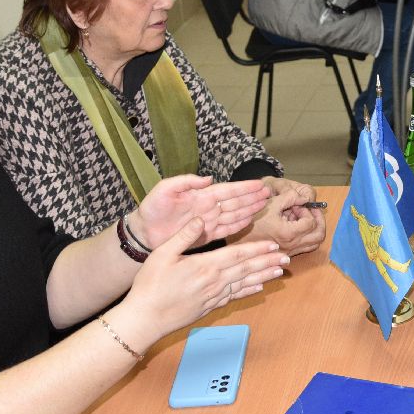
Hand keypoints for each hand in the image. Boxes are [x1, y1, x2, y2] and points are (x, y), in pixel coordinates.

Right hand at [113, 218, 288, 343]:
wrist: (145, 319)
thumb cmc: (150, 285)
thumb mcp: (162, 254)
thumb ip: (184, 236)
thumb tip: (201, 219)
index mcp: (205, 266)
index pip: (238, 255)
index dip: (258, 249)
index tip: (274, 245)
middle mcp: (214, 282)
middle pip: (247, 269)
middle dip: (268, 262)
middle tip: (287, 257)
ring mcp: (213, 296)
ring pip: (245, 283)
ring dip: (264, 276)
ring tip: (280, 271)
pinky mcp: (209, 307)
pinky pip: (234, 297)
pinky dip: (248, 291)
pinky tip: (258, 288)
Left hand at [133, 176, 270, 249]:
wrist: (144, 232)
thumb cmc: (152, 209)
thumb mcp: (165, 190)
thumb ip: (185, 182)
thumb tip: (209, 178)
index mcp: (201, 195)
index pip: (227, 190)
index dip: (244, 188)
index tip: (260, 184)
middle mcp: (208, 207)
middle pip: (235, 201)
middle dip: (252, 197)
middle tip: (269, 193)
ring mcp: (208, 221)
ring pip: (234, 214)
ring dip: (249, 209)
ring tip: (264, 204)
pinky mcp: (206, 235)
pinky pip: (226, 229)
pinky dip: (239, 225)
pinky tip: (250, 220)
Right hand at [229, 177, 326, 255]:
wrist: (239, 239)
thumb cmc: (253, 221)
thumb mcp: (270, 204)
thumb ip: (290, 197)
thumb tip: (304, 198)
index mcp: (288, 234)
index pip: (311, 222)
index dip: (307, 210)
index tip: (297, 205)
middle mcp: (292, 246)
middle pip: (319, 235)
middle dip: (319, 220)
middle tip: (312, 210)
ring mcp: (291, 252)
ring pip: (315, 243)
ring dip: (315, 229)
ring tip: (307, 218)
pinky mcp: (288, 254)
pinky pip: (307, 247)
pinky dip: (309, 237)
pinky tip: (299, 227)